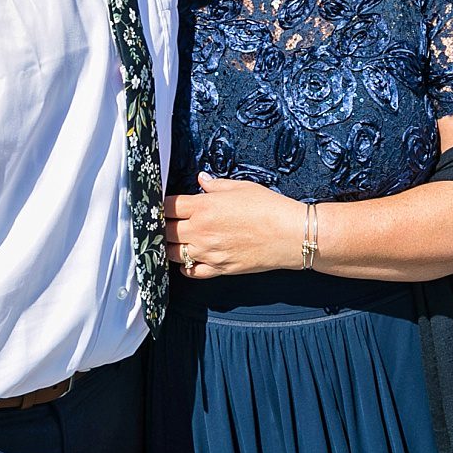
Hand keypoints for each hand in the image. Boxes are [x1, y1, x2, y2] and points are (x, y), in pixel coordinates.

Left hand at [163, 173, 299, 278]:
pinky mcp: (218, 269)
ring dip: (171, 246)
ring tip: (175, 240)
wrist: (290, 235)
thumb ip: (216, 185)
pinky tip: (190, 259)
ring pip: (173, 253)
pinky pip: (191, 272)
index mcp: (204, 207)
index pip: (168, 206)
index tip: (164, 205)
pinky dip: (186, 266)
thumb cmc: (269, 208)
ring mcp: (208, 253)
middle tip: (166, 222)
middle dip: (162, 225)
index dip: (162, 204)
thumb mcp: (241, 187)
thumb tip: (201, 180)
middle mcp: (201, 231)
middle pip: (165, 230)